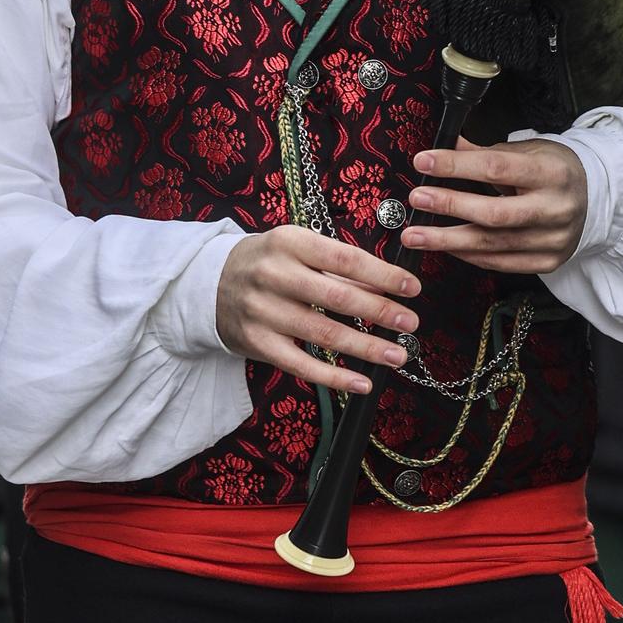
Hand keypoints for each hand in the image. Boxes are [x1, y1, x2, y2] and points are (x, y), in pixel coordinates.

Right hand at [216, 227, 420, 396]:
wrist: (210, 284)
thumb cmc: (268, 262)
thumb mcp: (298, 249)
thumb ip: (338, 267)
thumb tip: (388, 286)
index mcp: (289, 241)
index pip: (344, 258)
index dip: (382, 274)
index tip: (412, 287)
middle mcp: (274, 275)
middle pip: (337, 297)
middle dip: (380, 311)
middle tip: (411, 323)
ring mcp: (263, 312)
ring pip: (324, 334)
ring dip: (367, 347)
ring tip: (398, 354)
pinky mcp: (258, 344)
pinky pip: (302, 365)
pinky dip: (336, 377)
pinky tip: (363, 381)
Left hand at [400, 137, 587, 273]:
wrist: (597, 199)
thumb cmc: (554, 170)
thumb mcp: (527, 150)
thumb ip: (485, 152)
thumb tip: (444, 144)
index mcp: (551, 171)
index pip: (497, 167)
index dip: (457, 166)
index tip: (423, 162)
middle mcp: (555, 208)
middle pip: (495, 213)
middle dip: (450, 206)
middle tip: (416, 201)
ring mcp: (553, 239)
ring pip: (494, 244)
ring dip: (449, 240)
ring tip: (415, 235)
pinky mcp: (549, 261)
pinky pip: (501, 262)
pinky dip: (470, 255)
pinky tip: (448, 247)